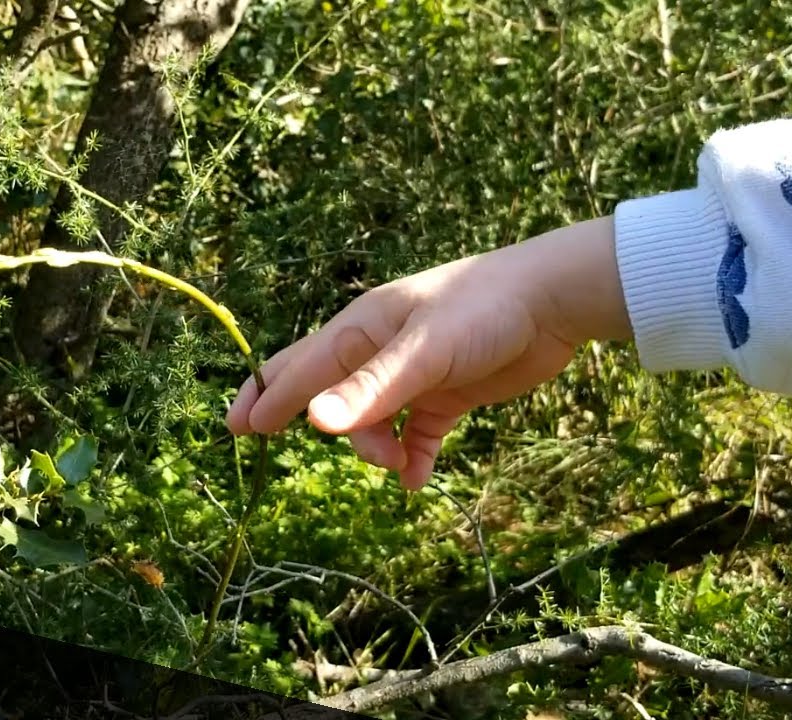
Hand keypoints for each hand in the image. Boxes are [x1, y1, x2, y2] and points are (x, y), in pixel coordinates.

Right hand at [227, 217, 630, 490]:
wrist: (554, 301)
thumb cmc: (483, 311)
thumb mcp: (423, 353)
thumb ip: (370, 390)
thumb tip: (311, 423)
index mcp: (362, 329)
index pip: (301, 367)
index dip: (268, 397)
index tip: (238, 428)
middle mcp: (379, 350)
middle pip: (326, 391)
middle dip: (306, 418)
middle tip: (276, 440)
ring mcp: (412, 374)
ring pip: (371, 420)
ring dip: (376, 448)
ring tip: (398, 465)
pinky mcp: (446, 394)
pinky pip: (414, 433)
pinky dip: (412, 457)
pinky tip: (417, 478)